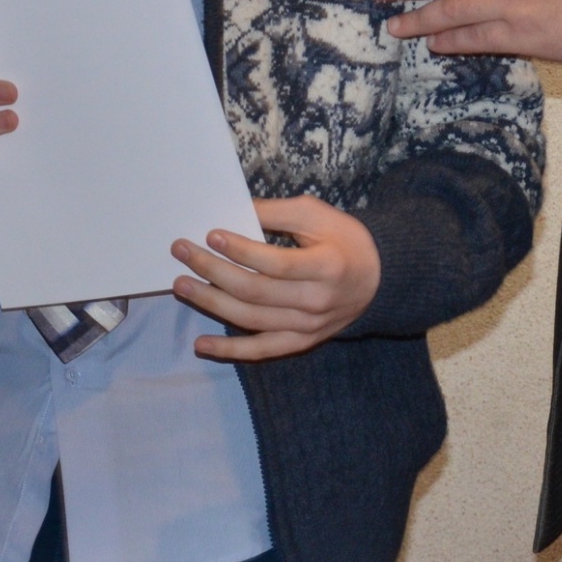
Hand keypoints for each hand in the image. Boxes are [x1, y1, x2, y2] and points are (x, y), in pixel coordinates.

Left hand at [172, 197, 381, 360]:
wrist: (378, 278)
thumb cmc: (345, 240)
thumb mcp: (318, 215)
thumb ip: (277, 213)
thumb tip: (234, 210)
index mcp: (327, 266)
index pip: (274, 263)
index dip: (240, 250)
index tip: (211, 235)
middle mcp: (317, 302)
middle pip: (255, 291)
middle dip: (213, 271)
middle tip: (182, 252)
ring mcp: (309, 327)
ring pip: (251, 319)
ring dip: (211, 303)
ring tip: (182, 285)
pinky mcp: (301, 342)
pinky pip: (261, 351)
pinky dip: (230, 351)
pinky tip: (201, 345)